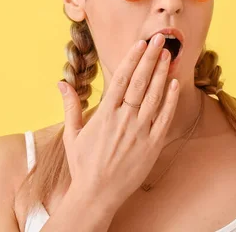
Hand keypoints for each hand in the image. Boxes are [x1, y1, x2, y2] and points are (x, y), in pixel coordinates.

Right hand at [58, 33, 178, 208]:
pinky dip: (170, 100)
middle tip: (160, 39)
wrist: (97, 195)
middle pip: (140, 82)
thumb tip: (61, 83)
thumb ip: (71, 106)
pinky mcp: (152, 145)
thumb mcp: (72, 134)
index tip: (140, 43)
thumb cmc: (83, 165)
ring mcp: (139, 132)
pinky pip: (164, 118)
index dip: (132, 59)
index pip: (121, 80)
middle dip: (151, 58)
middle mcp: (123, 120)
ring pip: (154, 97)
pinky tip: (175, 84)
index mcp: (104, 114)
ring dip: (162, 74)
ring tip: (169, 55)